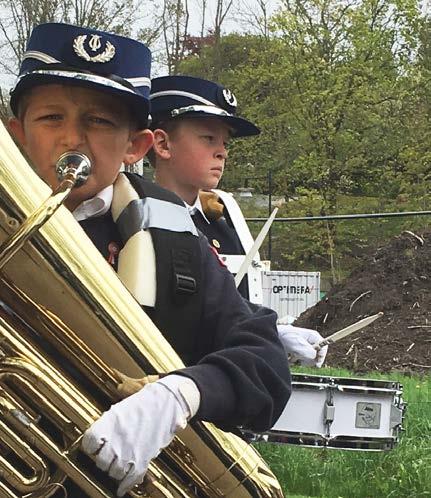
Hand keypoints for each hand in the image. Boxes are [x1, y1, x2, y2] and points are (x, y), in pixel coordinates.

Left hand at [81, 374, 199, 495]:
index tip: (93, 448)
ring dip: (114, 470)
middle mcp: (117, 438)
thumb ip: (109, 426)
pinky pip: (130, 478)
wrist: (167, 401)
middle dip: (103, 460)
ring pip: (113, 472)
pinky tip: (122, 488)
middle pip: (100, 461)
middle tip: (108, 457)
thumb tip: (100, 439)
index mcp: (109, 423)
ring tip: (119, 464)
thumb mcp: (122, 409)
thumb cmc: (146, 402)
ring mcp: (129, 450)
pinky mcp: (143, 458)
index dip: (90, 448)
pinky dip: (125, 485)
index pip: (89, 443)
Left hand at [277, 324, 327, 367]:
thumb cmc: (285, 337)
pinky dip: (297, 361)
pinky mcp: (299, 351)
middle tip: (301, 359)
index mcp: (314, 336)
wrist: (274, 337)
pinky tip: (291, 358)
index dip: (321, 357)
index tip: (317, 364)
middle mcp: (311, 341)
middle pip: (317, 355)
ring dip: (302, 360)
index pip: (324, 348)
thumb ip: (310, 352)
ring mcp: (305, 346)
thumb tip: (314, 358)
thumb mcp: (300, 345)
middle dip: (310, 359)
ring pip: (310, 359)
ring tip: (294, 357)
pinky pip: (302, 360)